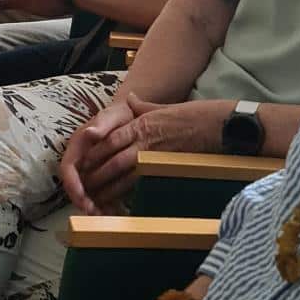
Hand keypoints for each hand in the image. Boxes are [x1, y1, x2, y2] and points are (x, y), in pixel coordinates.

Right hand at [60, 99, 134, 211]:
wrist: (132, 115)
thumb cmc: (119, 114)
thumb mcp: (112, 116)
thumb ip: (101, 125)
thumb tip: (90, 133)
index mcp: (77, 146)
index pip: (67, 169)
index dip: (72, 186)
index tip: (82, 199)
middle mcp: (81, 160)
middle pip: (75, 186)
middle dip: (83, 202)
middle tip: (96, 215)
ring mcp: (91, 169)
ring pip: (87, 193)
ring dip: (94, 207)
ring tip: (107, 218)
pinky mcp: (103, 176)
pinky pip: (100, 193)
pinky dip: (106, 203)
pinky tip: (116, 212)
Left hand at [75, 96, 227, 209]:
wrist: (216, 125)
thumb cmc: (193, 115)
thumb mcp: (163, 106)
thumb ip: (142, 105)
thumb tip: (130, 98)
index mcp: (141, 123)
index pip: (110, 138)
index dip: (94, 151)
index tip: (83, 162)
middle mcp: (144, 138)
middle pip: (112, 157)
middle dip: (96, 172)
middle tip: (82, 184)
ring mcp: (154, 153)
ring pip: (124, 172)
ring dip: (108, 185)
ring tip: (95, 197)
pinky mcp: (165, 166)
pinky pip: (142, 181)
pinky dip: (129, 192)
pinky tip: (121, 201)